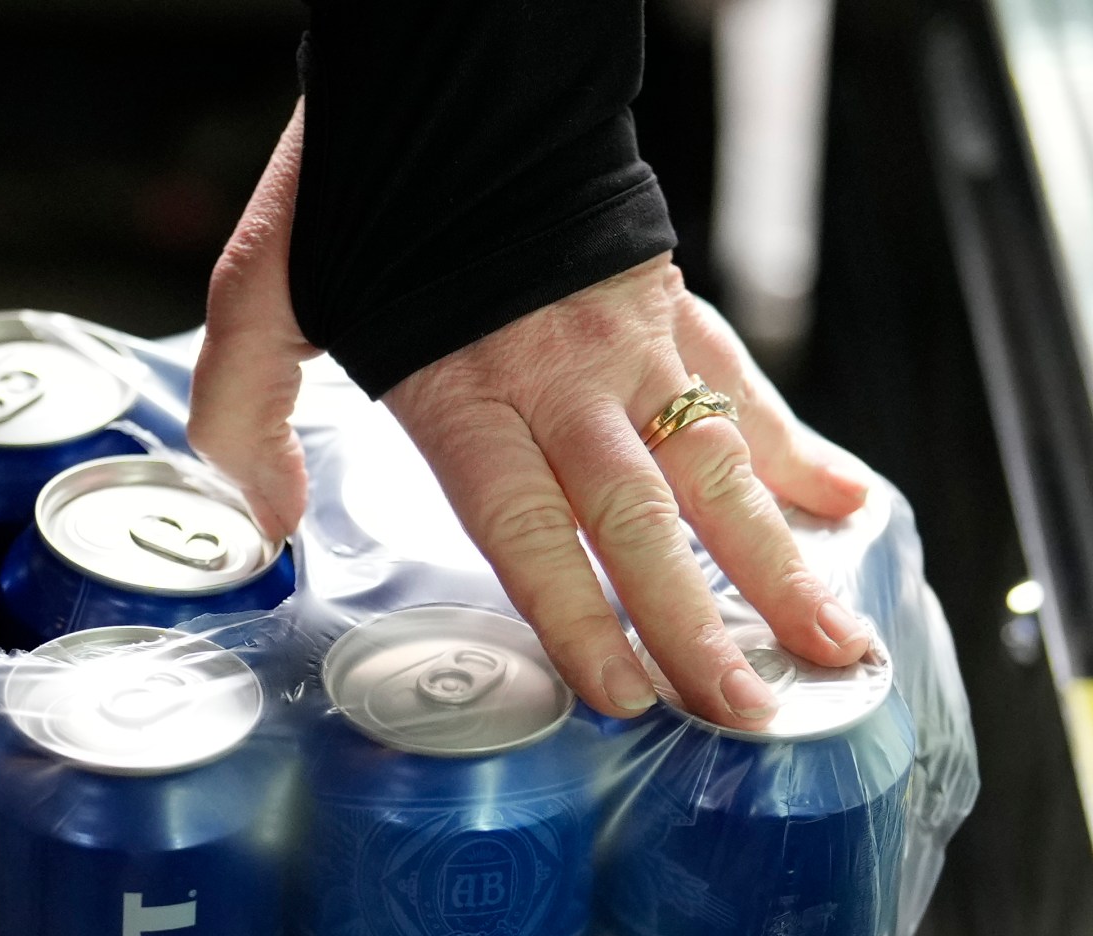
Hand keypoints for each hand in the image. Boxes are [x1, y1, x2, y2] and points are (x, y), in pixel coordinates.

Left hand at [192, 102, 879, 727]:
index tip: (625, 695)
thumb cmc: (358, 189)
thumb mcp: (264, 291)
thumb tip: (261, 522)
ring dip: (776, 560)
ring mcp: (625, 344)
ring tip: (829, 640)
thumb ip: (246, 408)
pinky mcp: (666, 306)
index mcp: (462, 390)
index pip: (527, 530)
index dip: (579, 617)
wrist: (450, 70)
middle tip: (749, 708)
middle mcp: (557, 378)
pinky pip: (740, 391)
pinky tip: (846, 506)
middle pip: (637, 521)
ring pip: (714, 469)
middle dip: (700, 625)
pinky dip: (796, 450)